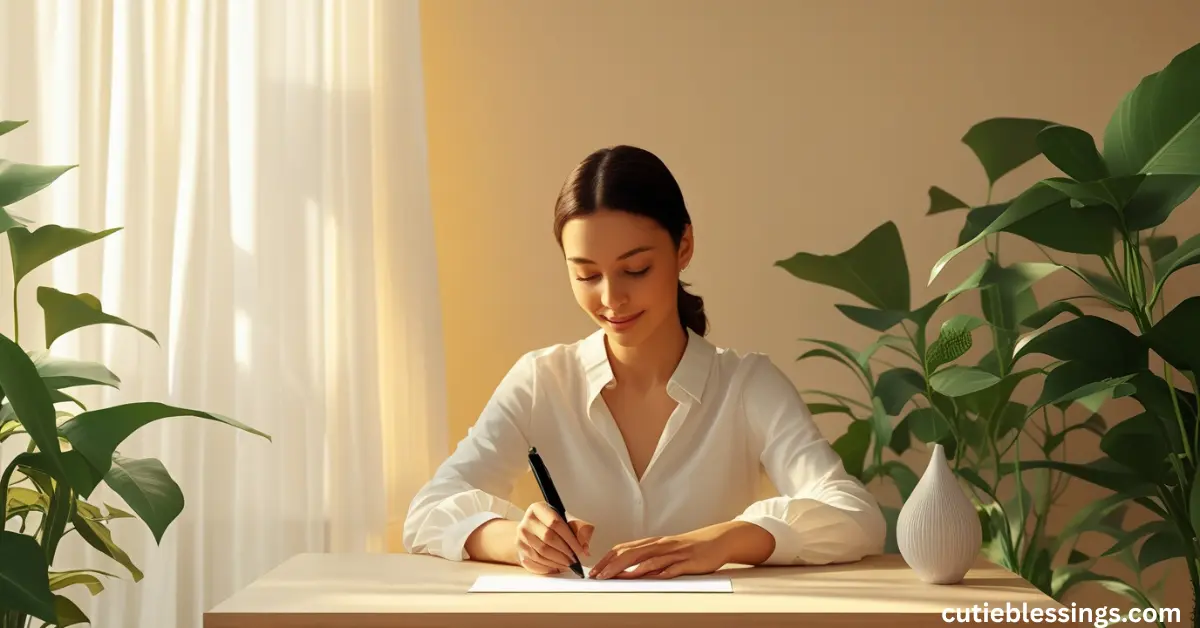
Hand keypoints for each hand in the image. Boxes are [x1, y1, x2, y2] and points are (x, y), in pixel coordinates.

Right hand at [514, 501, 593, 574]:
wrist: (531, 529)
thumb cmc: (551, 524)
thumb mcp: (566, 520)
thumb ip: (579, 530)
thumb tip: (585, 549)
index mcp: (538, 508)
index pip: (555, 523)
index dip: (570, 539)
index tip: (580, 550)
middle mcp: (527, 521)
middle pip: (548, 539)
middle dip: (564, 552)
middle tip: (575, 560)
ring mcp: (521, 536)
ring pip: (541, 553)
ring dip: (557, 561)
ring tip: (568, 565)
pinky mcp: (519, 549)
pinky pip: (535, 562)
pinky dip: (548, 567)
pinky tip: (558, 567)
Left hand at [588, 521, 773, 579]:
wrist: (718, 540)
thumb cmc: (690, 548)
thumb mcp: (667, 552)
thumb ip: (649, 560)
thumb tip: (628, 572)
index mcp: (653, 542)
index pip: (624, 548)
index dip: (607, 559)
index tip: (595, 570)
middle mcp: (660, 545)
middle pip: (631, 553)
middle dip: (612, 565)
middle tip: (598, 576)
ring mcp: (674, 552)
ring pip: (647, 559)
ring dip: (628, 569)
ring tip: (614, 577)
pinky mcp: (687, 561)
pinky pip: (669, 567)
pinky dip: (656, 571)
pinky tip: (646, 577)